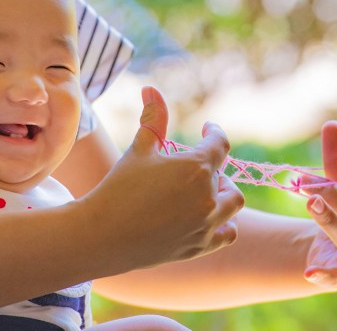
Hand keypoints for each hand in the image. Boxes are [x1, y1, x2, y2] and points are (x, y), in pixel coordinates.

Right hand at [85, 86, 243, 271]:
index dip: (214, 132)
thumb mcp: (140, 148)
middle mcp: (207, 196)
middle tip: (191, 167)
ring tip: (206, 190)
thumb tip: (151, 89)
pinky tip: (211, 217)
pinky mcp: (200, 246)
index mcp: (196, 167)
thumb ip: (153, 118)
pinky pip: (229, 232)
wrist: (102, 235)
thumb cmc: (119, 187)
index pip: (220, 143)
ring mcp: (206, 223)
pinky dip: (226, 223)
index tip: (208, 129)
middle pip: (224, 174)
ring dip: (224, 192)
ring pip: (233, 203)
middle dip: (211, 167)